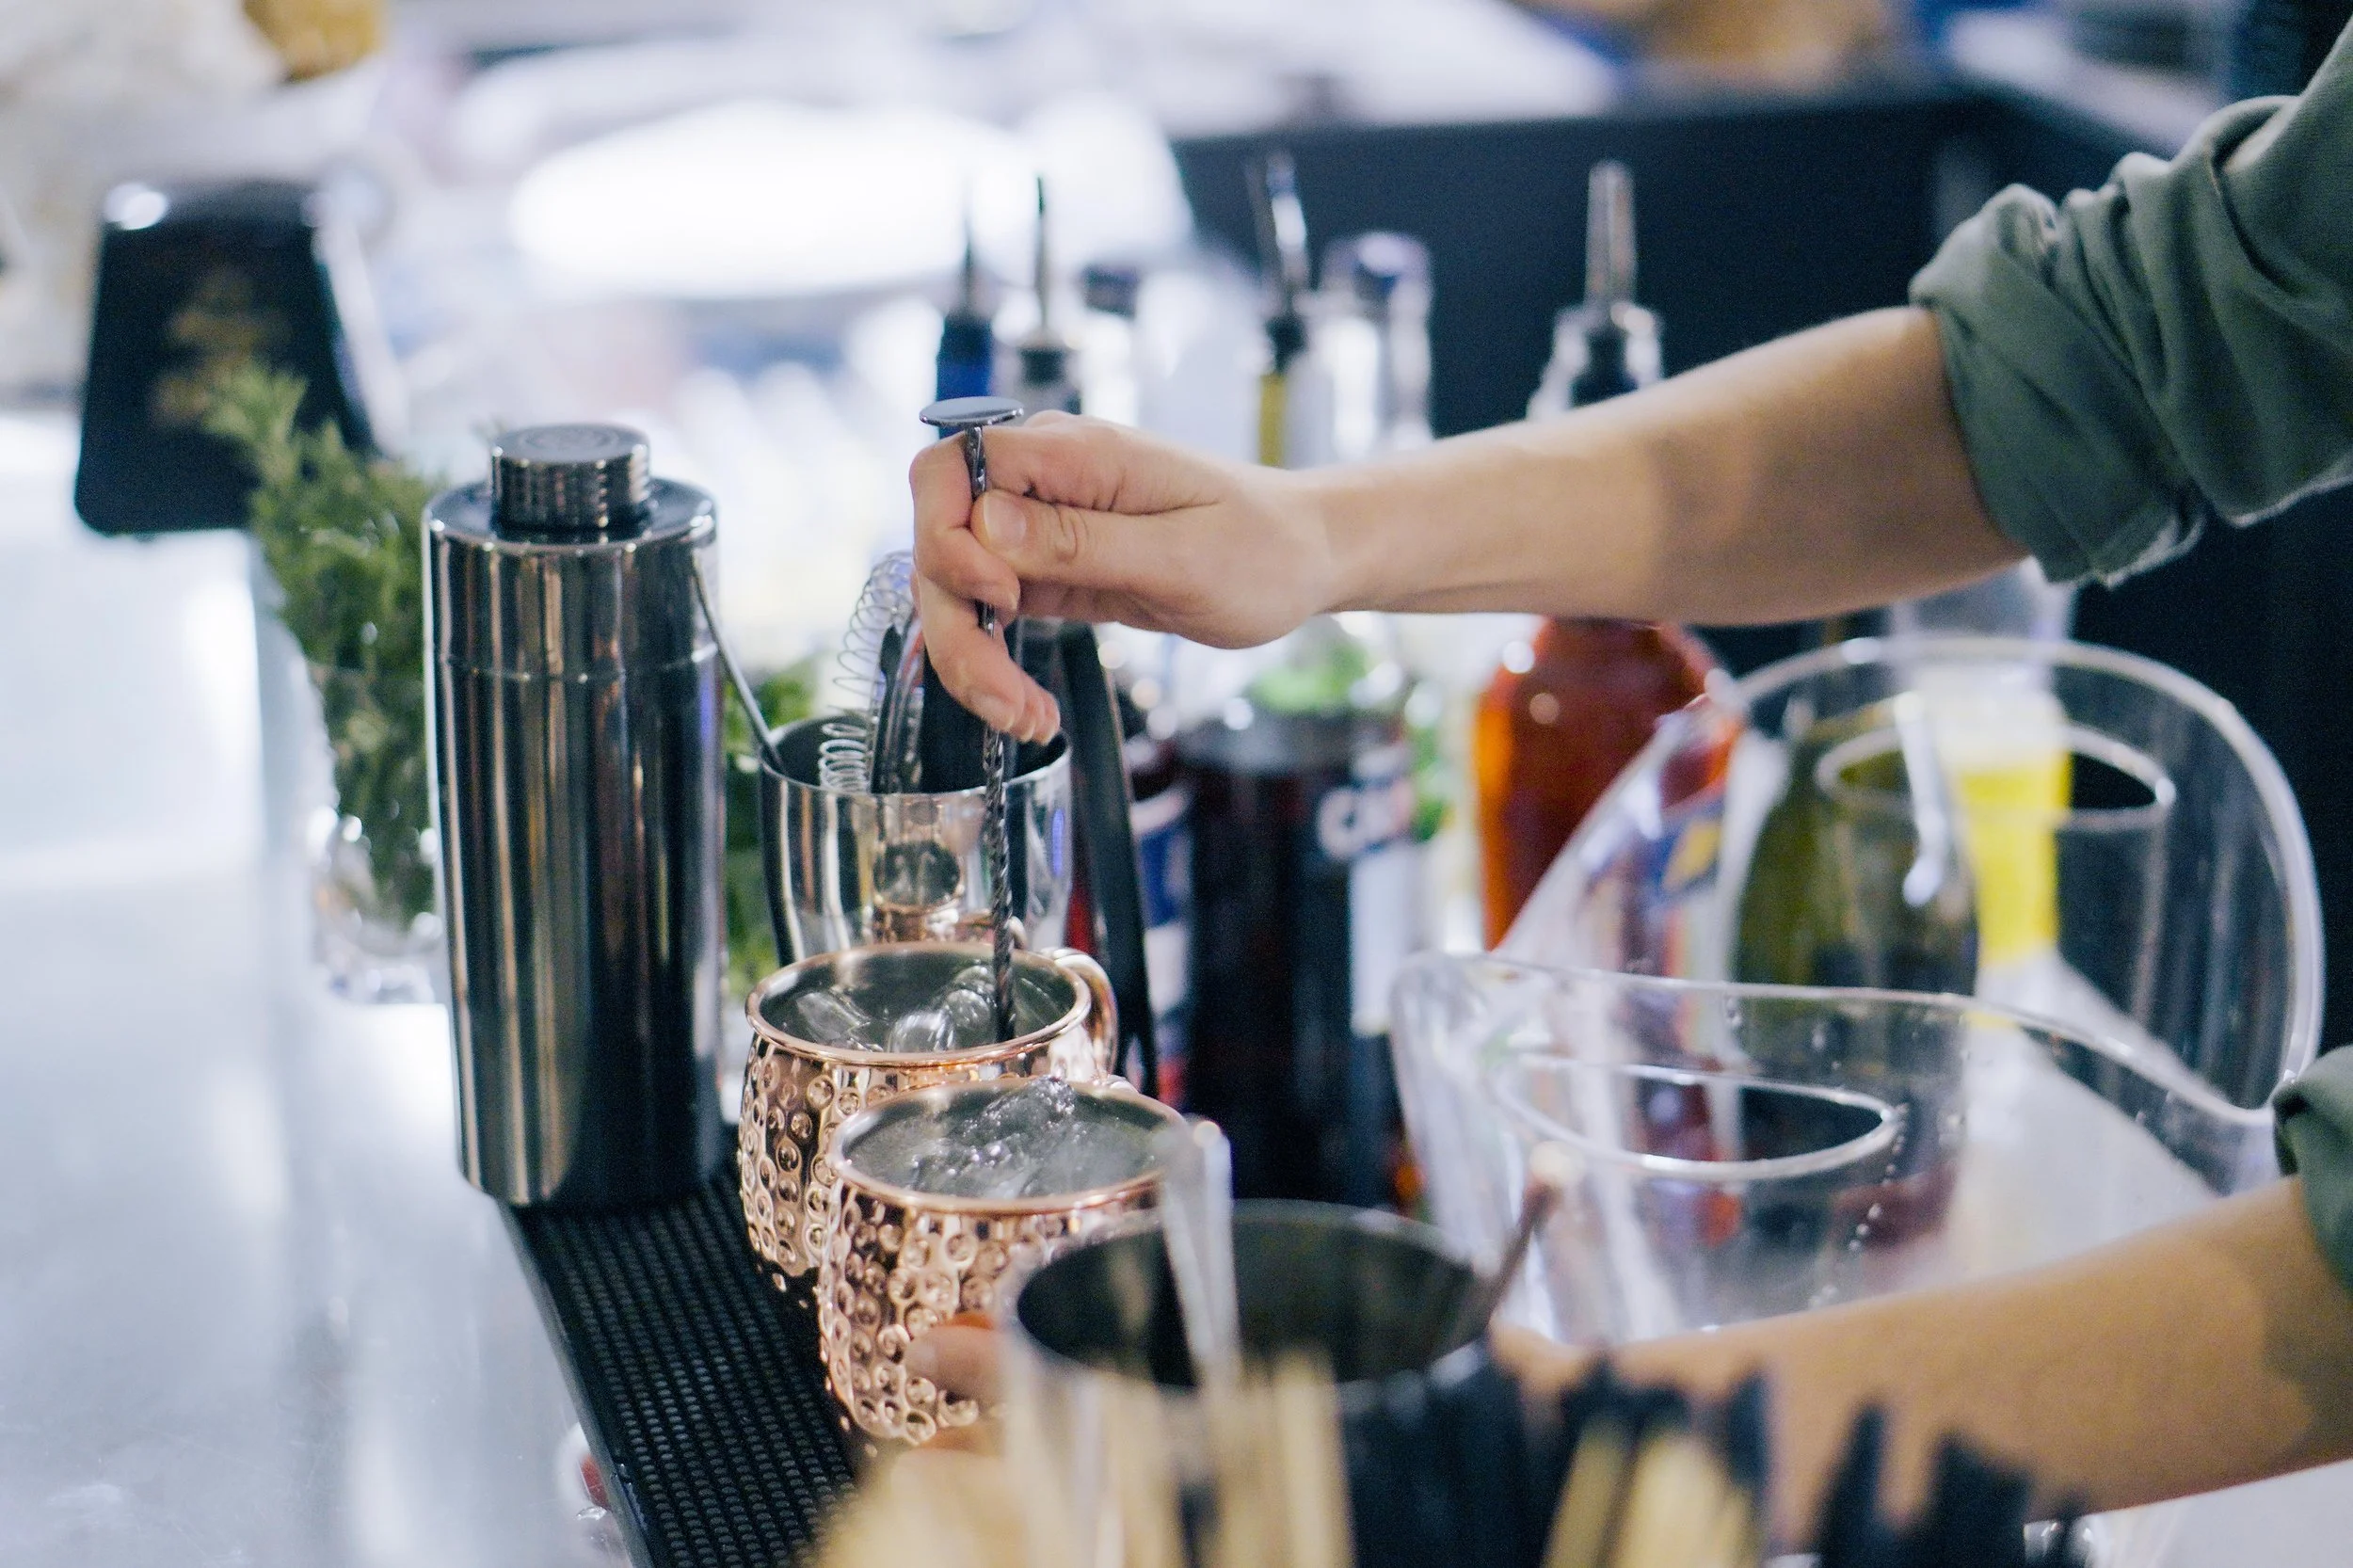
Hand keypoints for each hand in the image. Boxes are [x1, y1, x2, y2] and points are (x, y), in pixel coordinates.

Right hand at [910, 413, 1337, 739]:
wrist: (1305, 559)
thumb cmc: (1263, 548)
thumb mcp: (1183, 555)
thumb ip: (1081, 540)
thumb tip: (985, 526)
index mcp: (1074, 453)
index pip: (950, 468)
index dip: (949, 536)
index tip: (1003, 597)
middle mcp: (1044, 482)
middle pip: (938, 539)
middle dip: (956, 626)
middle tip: (1009, 698)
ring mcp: (1042, 526)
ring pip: (956, 587)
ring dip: (970, 658)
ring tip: (1025, 717)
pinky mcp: (1050, 571)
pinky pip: (989, 613)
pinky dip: (994, 663)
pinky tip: (1027, 706)